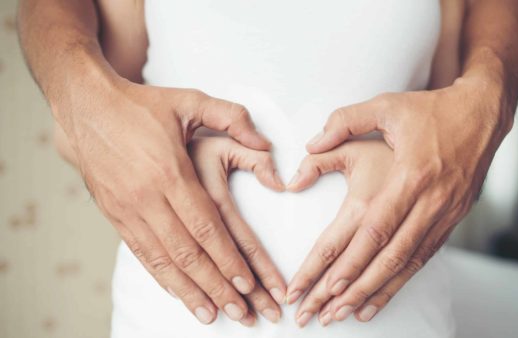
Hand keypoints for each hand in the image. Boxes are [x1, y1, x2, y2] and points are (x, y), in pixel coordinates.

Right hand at [61, 77, 277, 324]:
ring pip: (164, 261)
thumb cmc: (143, 106)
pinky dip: (162, 278)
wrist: (85, 108)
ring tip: (214, 317)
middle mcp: (148, 197)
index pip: (206, 227)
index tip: (248, 285)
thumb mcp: (191, 100)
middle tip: (242, 314)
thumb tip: (267, 144)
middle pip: (188, 253)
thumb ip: (233, 118)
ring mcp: (127, 210)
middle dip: (217, 287)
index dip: (228, 260)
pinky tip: (179, 295)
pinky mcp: (114, 215)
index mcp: (171, 172)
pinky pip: (142, 255)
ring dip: (191, 292)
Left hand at [287, 78, 513, 323]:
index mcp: (410, 175)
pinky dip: (401, 280)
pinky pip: (423, 257)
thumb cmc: (431, 110)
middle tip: (326, 314)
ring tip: (348, 315)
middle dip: (355, 289)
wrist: (482, 114)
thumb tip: (310, 145)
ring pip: (407, 264)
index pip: (375, 228)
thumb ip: (344, 122)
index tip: (326, 285)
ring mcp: (444, 214)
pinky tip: (381, 297)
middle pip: (388, 256)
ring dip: (377, 292)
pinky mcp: (452, 219)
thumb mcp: (385, 106)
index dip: (351, 260)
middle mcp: (430, 201)